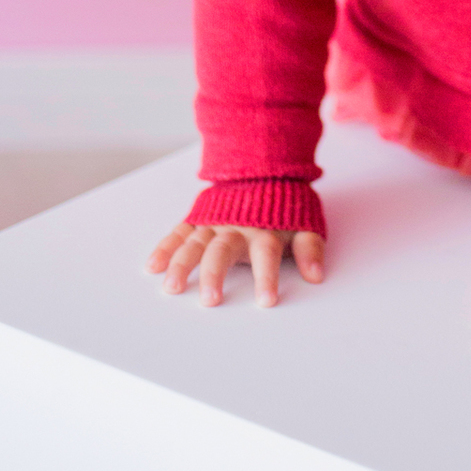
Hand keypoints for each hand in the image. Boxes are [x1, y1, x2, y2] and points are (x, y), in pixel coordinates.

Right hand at [146, 222, 324, 307]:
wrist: (262, 168)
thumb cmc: (283, 206)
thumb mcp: (304, 223)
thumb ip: (310, 248)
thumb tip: (317, 276)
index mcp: (263, 229)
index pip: (266, 254)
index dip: (267, 277)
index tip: (266, 302)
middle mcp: (236, 226)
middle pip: (223, 250)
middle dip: (216, 275)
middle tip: (211, 301)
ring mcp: (214, 222)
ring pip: (195, 243)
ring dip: (183, 264)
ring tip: (173, 288)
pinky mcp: (198, 219)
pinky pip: (179, 233)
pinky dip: (165, 248)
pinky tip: (153, 266)